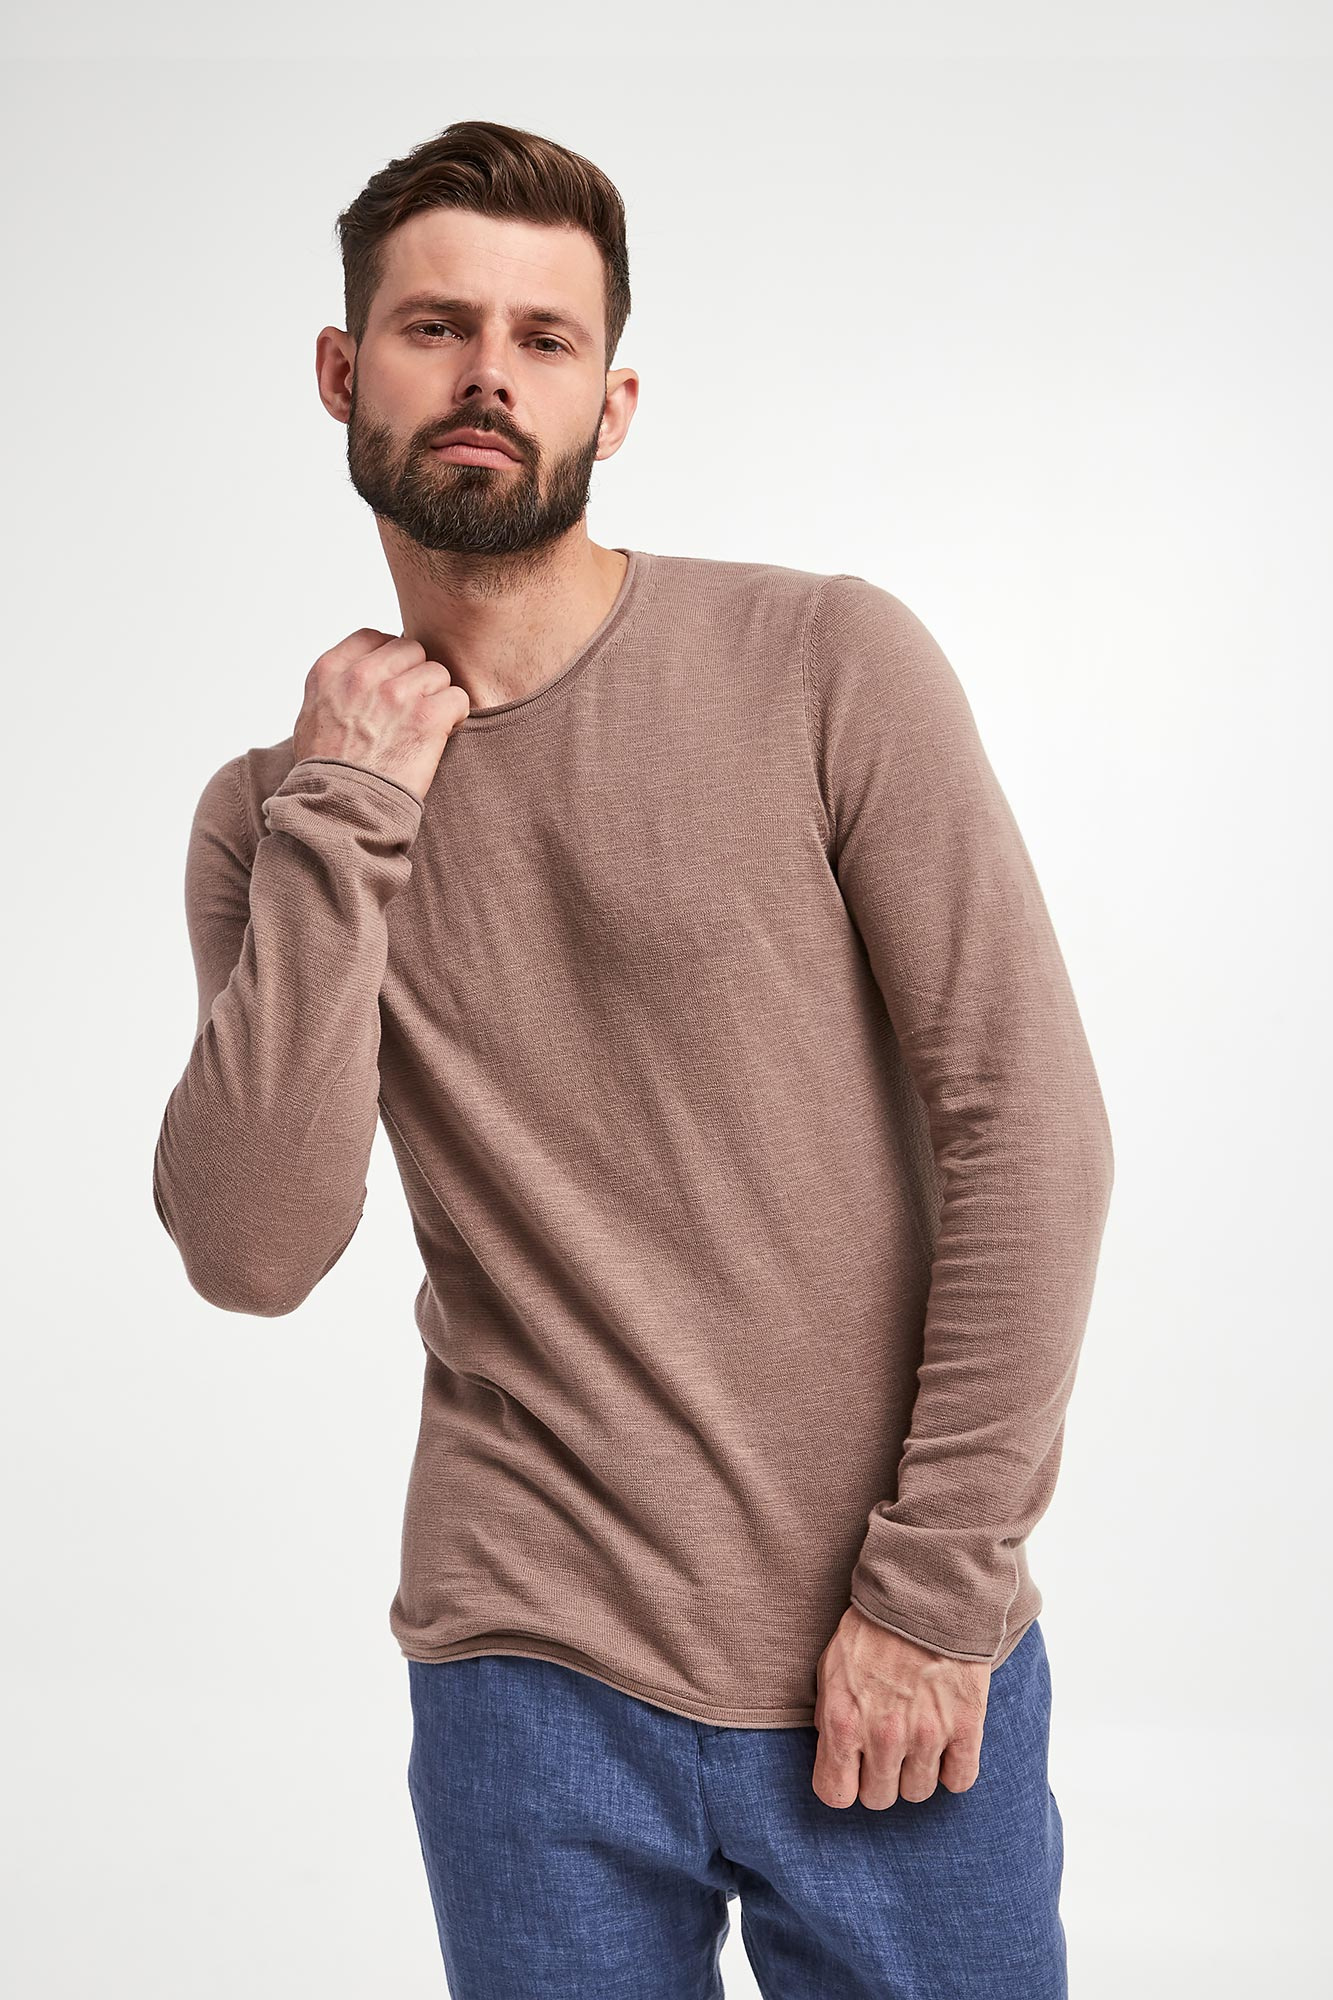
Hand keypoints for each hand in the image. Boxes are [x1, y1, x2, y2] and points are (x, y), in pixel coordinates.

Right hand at [292, 628, 470, 803]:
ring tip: (422, 727)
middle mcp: (362, 676)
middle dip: (416, 677)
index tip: (392, 683)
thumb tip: (362, 672)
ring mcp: (396, 694)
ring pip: (438, 672)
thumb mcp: (310, 717)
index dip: (391, 659)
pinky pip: (458, 698)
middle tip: (410, 710)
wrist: (340, 812)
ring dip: (436, 698)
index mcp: (330, 671)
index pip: (375, 637)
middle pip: (411, 650)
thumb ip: (335, 686)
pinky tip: (440, 735)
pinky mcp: (426, 718)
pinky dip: (455, 717)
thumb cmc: (326, 773)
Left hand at [811, 1603, 991, 1808]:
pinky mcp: (965, 1727)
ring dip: (916, 1772)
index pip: (836, 1794)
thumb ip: (828, 1715)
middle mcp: (883, 1736)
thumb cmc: (872, 1629)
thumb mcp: (831, 1667)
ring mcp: (926, 1735)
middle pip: (879, 1799)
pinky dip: (953, 1769)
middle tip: (887, 1748)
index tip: (852, 1771)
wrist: (925, 1594)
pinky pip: (959, 1781)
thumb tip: (834, 1751)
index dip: (844, 1784)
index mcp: (844, 1721)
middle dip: (880, 1778)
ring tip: (916, 1739)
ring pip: (918, 1793)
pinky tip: (946, 1745)